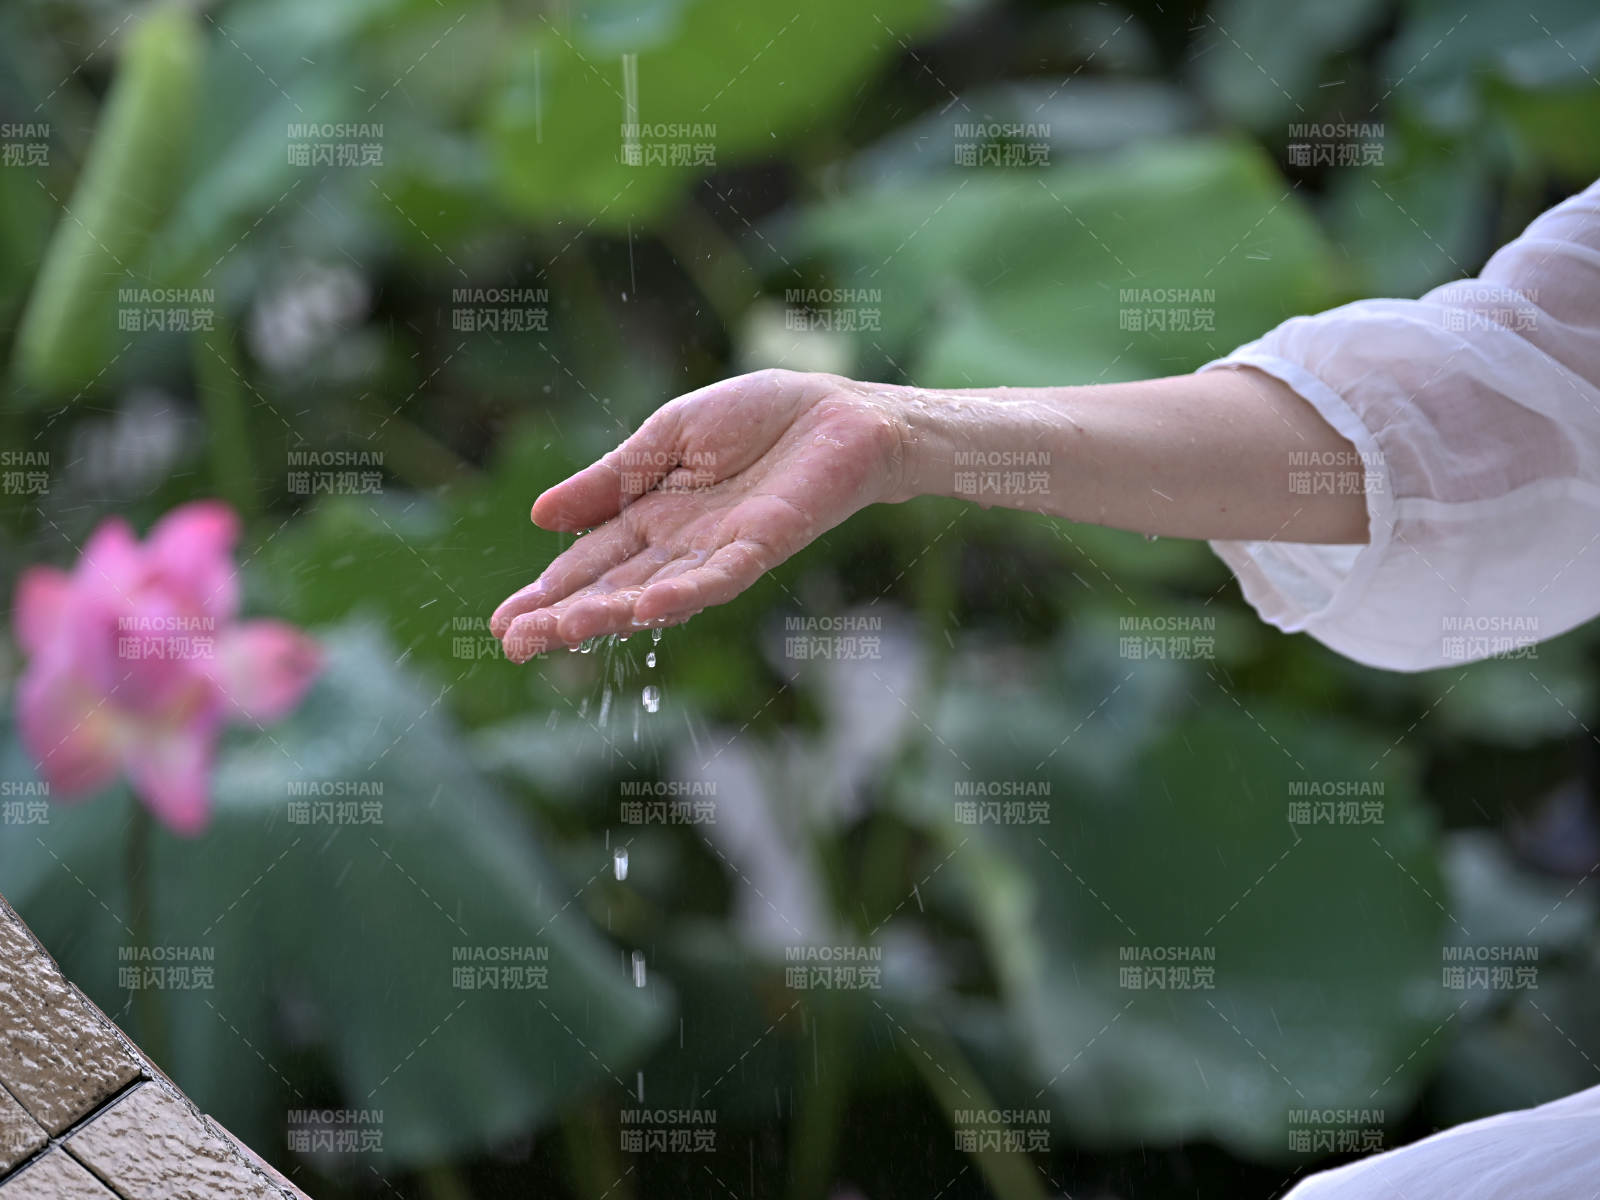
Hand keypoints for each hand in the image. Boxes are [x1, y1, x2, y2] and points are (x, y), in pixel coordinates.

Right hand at [490, 369, 908, 659]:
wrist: (838, 413)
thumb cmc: (759, 419)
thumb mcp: (667, 436)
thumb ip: (611, 478)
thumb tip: (540, 517)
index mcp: (650, 515)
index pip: (588, 562)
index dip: (546, 593)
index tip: (500, 625)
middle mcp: (680, 545)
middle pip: (613, 589)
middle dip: (564, 618)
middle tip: (515, 646)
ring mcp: (719, 551)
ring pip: (657, 592)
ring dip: (610, 614)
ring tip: (563, 631)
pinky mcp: (763, 546)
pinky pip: (719, 577)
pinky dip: (685, 593)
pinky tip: (647, 609)